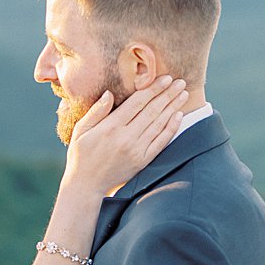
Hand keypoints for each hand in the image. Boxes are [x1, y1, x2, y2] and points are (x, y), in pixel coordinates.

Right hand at [66, 75, 187, 191]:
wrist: (86, 186)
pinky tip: (179, 116)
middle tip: (180, 82)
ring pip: (159, 124)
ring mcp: (136, 150)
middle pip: (152, 111)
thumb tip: (109, 93)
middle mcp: (126, 138)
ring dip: (173, 107)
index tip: (165, 78)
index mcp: (110, 127)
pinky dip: (172, 128)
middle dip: (168, 94)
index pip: (137, 102)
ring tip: (183, 94)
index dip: (153, 89)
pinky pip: (161, 142)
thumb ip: (96, 111)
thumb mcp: (81, 130)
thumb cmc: (81, 155)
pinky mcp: (143, 161)